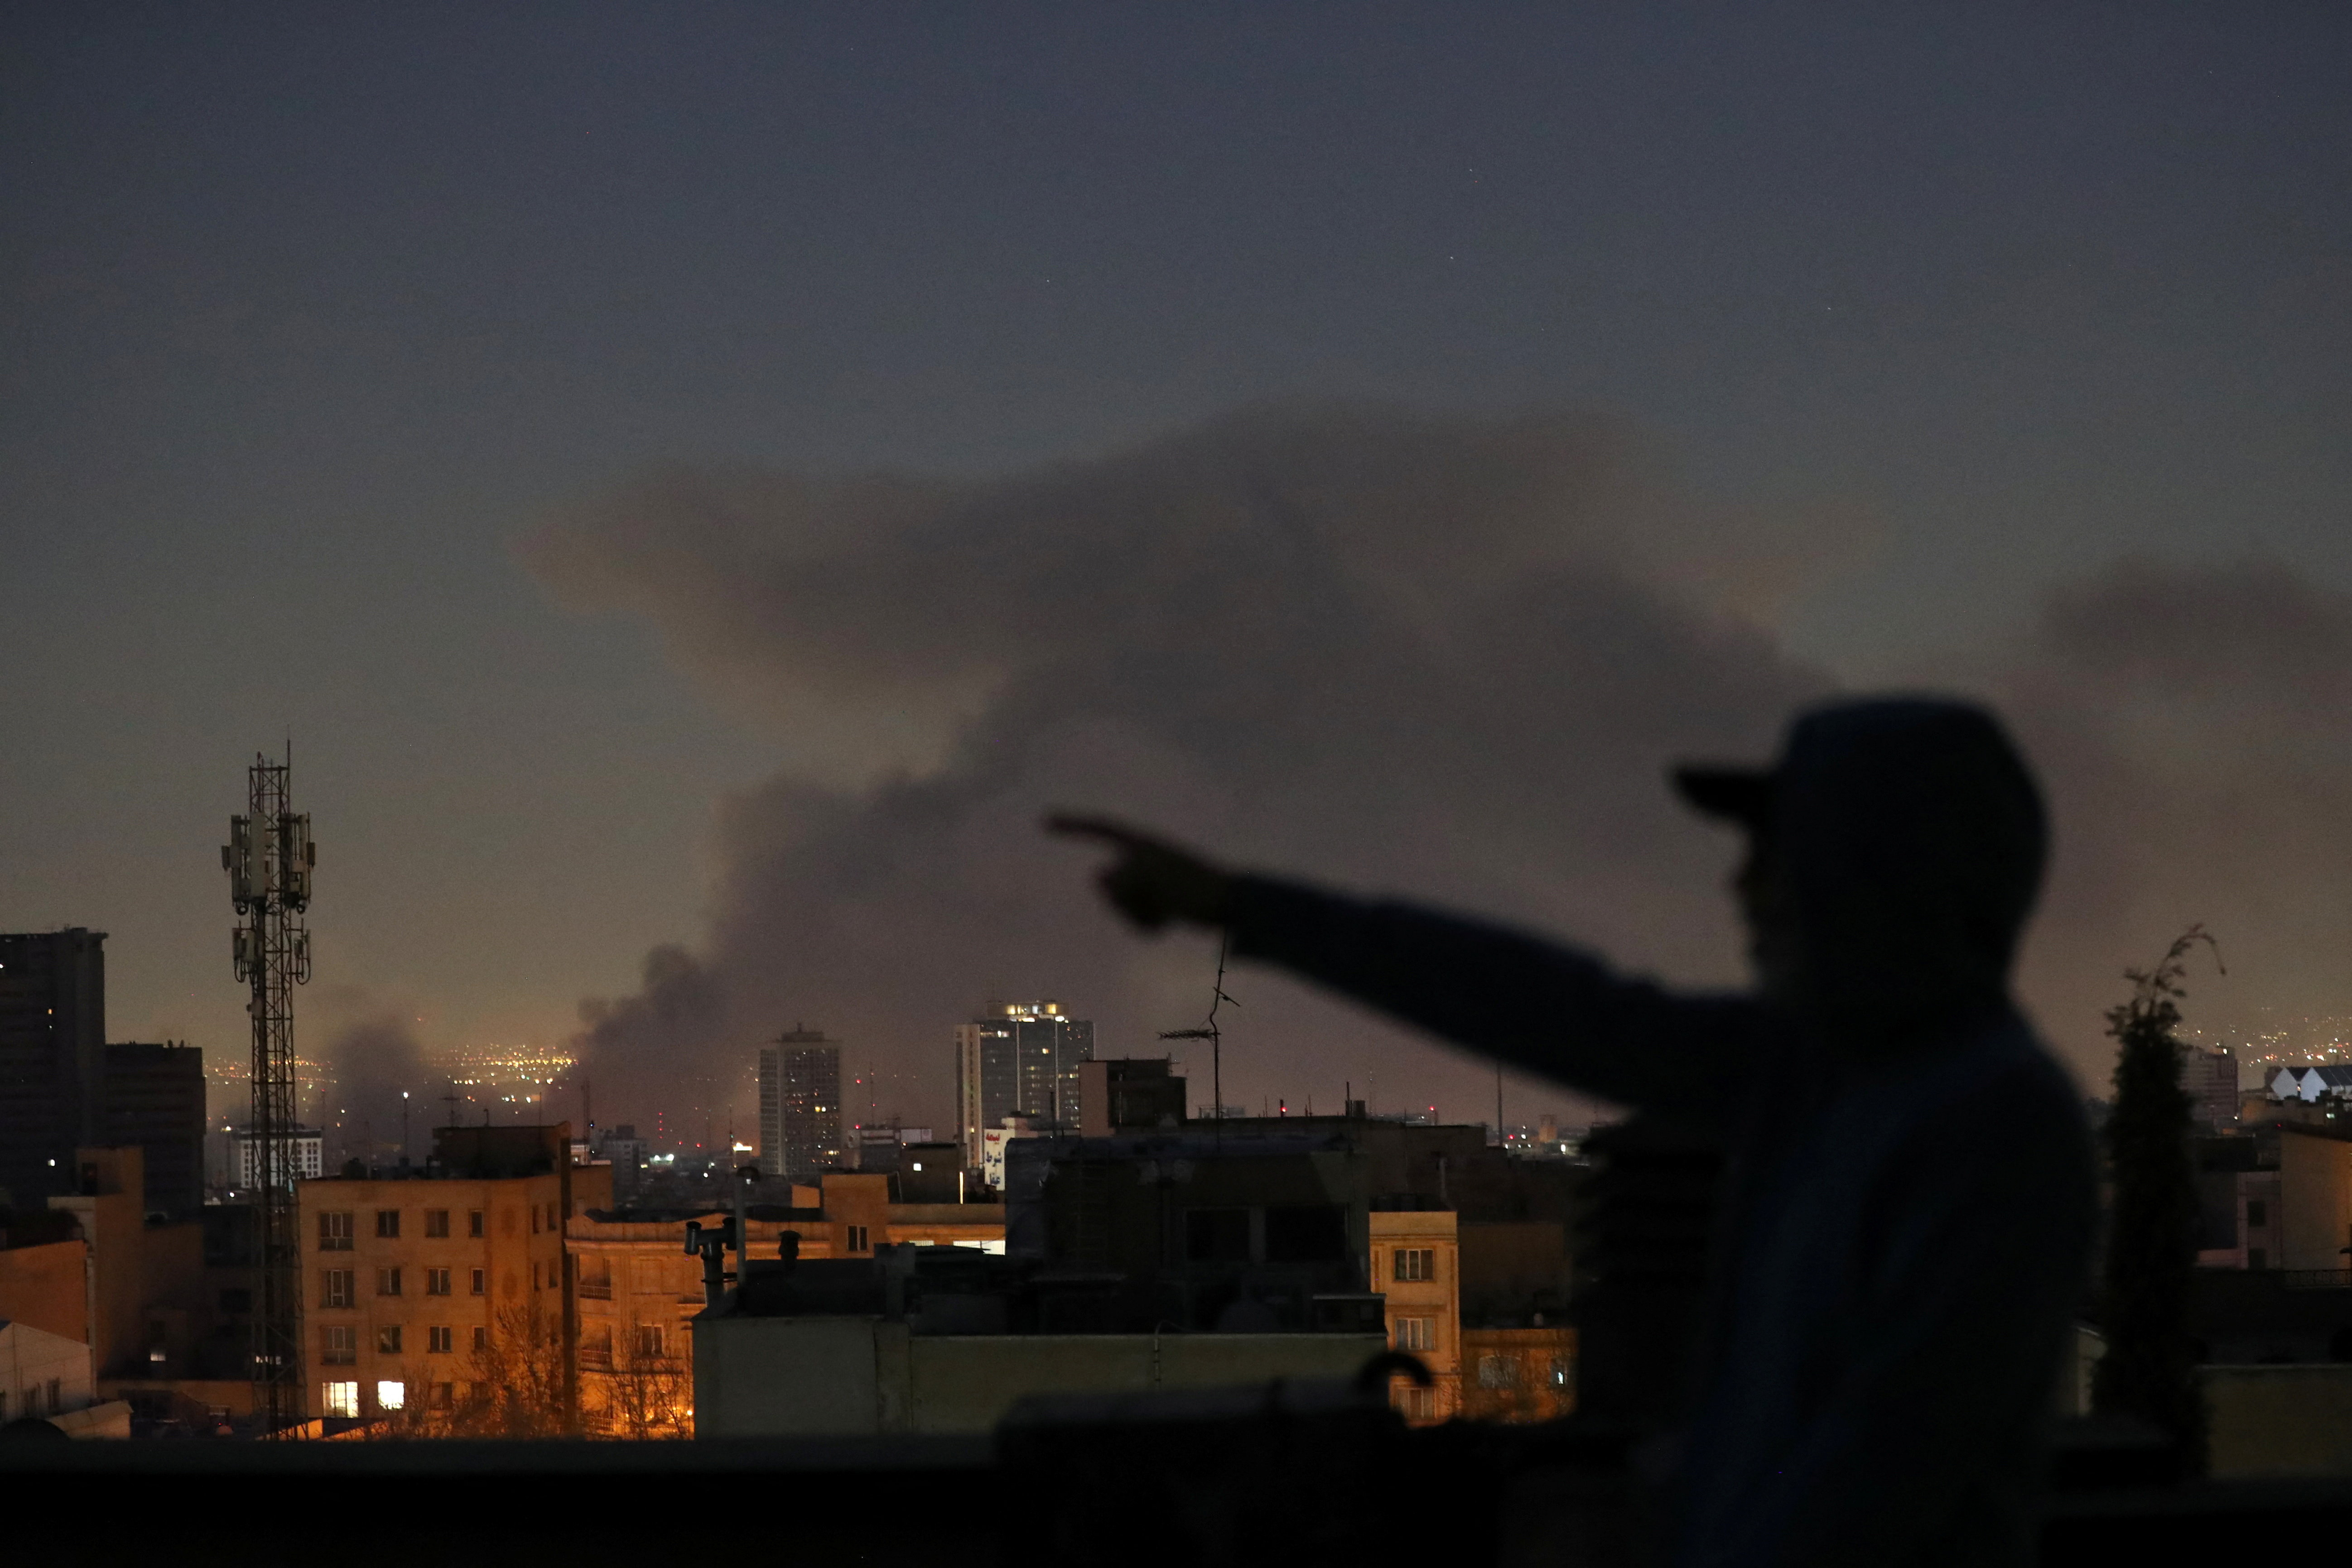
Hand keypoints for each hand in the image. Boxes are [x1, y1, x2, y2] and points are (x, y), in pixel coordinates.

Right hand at [1046, 813, 1235, 932]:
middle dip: (1120, 897)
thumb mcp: (1146, 875)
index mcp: (1140, 843)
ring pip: (1119, 906)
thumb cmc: (1190, 884)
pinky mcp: (1160, 905)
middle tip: (1153, 896)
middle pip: (1106, 882)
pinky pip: (1136, 922)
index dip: (1071, 825)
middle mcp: (1141, 860)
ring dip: (1136, 914)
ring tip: (1166, 910)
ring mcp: (1150, 884)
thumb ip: (1115, 877)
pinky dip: (1149, 926)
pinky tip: (1171, 923)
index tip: (1044, 822)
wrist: (1229, 904)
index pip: (1099, 828)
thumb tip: (1099, 879)